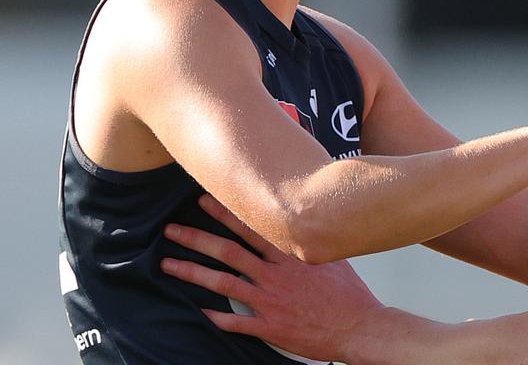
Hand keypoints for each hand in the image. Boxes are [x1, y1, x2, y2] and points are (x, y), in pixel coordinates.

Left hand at [161, 194, 379, 361]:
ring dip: (193, 273)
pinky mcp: (270, 326)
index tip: (204, 200)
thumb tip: (302, 224)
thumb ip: (309, 243)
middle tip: (172, 228)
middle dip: (197, 238)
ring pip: (223, 284)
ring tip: (168, 264)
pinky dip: (215, 317)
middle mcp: (276, 275)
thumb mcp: (333, 257)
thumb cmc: (349, 294)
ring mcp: (271, 301)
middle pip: (228, 252)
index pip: (251, 227)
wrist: (360, 327)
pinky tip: (197, 311)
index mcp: (290, 255)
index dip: (225, 213)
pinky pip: (236, 321)